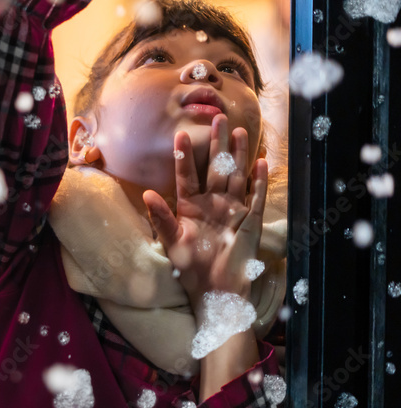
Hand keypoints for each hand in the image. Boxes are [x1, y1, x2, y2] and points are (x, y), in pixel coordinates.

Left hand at [142, 114, 267, 310]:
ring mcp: (232, 210)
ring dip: (238, 154)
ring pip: (235, 176)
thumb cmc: (189, 267)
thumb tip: (147, 194)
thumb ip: (160, 218)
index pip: (187, 175)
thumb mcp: (171, 241)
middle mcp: (212, 204)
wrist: (213, 289)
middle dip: (217, 144)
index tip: (180, 133)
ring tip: (239, 130)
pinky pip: (255, 197)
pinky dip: (258, 180)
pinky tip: (260, 161)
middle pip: (214, 168)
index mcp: (190, 207)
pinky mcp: (249, 221)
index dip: (184, 155)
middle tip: (218, 118)